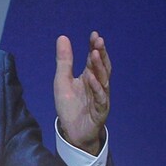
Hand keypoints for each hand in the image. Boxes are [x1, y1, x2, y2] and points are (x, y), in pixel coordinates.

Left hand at [54, 31, 110, 154]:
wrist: (73, 131)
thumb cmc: (70, 106)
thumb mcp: (62, 80)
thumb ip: (64, 61)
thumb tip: (63, 36)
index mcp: (89, 77)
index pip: (93, 59)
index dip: (94, 47)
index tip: (94, 34)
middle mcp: (97, 85)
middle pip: (101, 67)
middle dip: (100, 54)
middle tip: (98, 41)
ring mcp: (100, 97)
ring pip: (103, 80)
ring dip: (99, 68)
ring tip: (94, 54)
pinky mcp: (100, 111)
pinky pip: (100, 98)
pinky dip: (97, 88)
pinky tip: (92, 79)